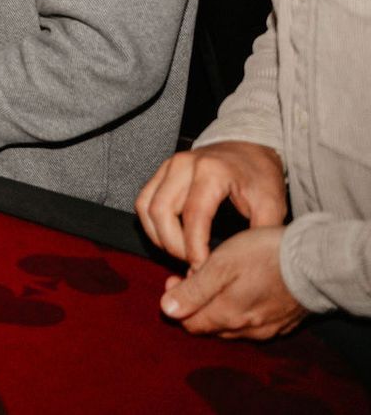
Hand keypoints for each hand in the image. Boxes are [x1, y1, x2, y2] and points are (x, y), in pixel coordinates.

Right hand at [135, 141, 287, 267]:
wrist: (249, 148)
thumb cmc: (260, 176)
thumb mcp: (271, 205)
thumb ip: (258, 234)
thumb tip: (242, 263)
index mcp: (212, 171)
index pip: (194, 215)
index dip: (194, 246)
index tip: (203, 267)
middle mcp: (184, 164)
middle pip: (161, 211)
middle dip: (172, 244)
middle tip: (191, 262)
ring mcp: (168, 165)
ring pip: (146, 206)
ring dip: (158, 235)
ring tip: (180, 252)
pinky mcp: (161, 171)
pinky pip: (143, 200)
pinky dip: (151, 223)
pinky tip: (169, 237)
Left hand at [161, 227, 307, 338]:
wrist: (318, 261)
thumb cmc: (265, 256)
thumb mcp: (221, 265)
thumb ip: (194, 290)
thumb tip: (167, 310)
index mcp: (228, 317)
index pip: (189, 324)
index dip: (177, 303)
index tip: (177, 278)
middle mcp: (247, 330)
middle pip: (209, 326)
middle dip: (196, 304)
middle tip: (196, 275)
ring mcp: (268, 328)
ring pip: (231, 326)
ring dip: (218, 306)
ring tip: (220, 278)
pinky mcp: (284, 323)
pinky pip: (254, 323)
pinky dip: (241, 309)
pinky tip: (245, 289)